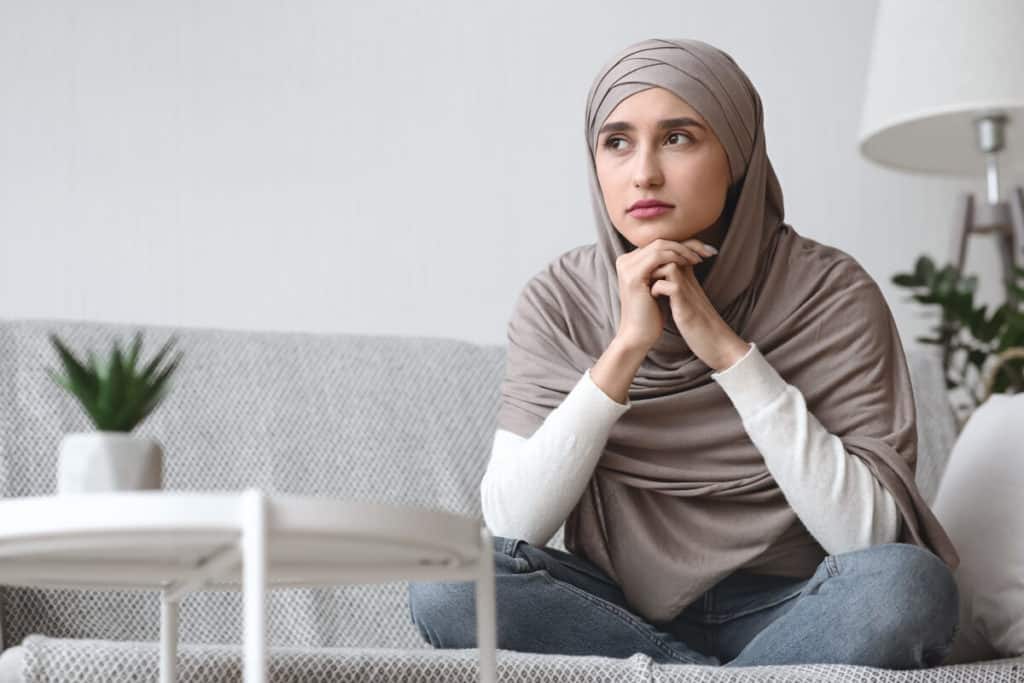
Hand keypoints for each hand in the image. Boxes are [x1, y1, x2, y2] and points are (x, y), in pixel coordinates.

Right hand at [614, 238, 710, 352]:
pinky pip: (657, 257)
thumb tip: (686, 252)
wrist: (639, 335)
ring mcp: (627, 267)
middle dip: (687, 244)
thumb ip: (665, 268)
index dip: (684, 243)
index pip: (660, 244)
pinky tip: (688, 264)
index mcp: (630, 261)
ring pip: (660, 245)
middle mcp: (625, 261)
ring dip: (683, 250)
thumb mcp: (659, 285)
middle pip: (660, 241)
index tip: (706, 250)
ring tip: (699, 259)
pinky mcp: (633, 276)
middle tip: (708, 251)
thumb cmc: (651, 314)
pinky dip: (675, 257)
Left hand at [649, 244, 750, 371]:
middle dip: (654, 259)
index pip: (676, 252)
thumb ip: (678, 288)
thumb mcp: (688, 301)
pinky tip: (653, 296)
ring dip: (654, 270)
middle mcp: (690, 280)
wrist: (717, 343)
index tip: (647, 267)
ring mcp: (688, 291)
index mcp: (689, 279)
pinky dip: (657, 288)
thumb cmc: (700, 325)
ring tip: (647, 282)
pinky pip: (669, 285)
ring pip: (670, 263)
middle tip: (644, 272)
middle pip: (674, 251)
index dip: (660, 254)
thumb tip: (659, 282)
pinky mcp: (686, 305)